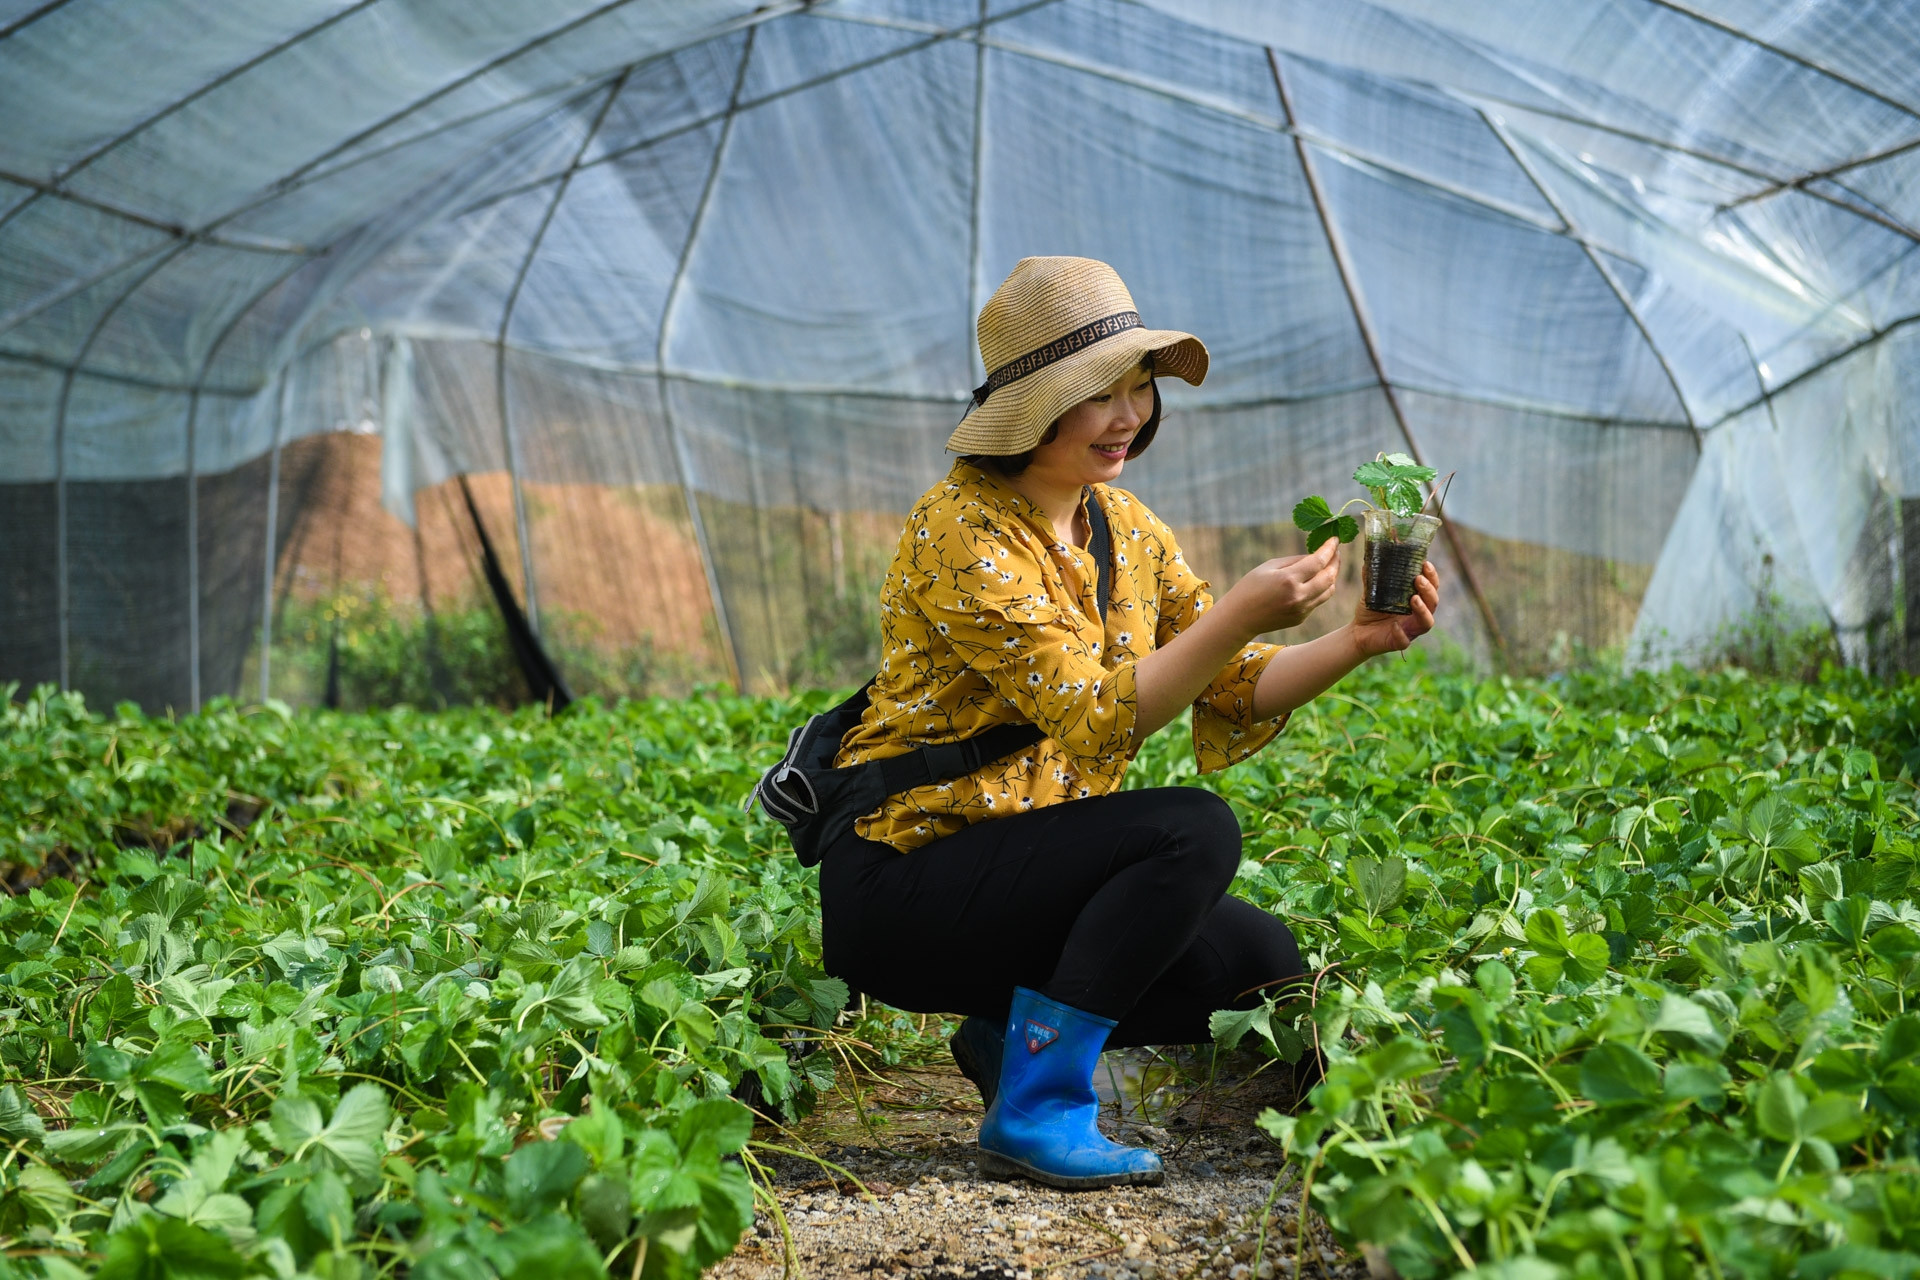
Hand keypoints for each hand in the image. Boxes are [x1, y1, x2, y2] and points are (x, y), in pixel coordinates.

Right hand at [1219, 538, 1340, 635]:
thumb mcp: (1269, 566)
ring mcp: (1301, 610)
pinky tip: (1316, 581)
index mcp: (1288, 579)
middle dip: (1336, 562)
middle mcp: (1298, 596)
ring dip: (1332, 576)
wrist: (1240, 618)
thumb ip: (1294, 560)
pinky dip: (1321, 588)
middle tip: (1336, 552)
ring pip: (1328, 591)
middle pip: (1329, 577)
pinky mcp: (1301, 618)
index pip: (1318, 561)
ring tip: (1329, 566)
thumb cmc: (1250, 587)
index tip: (1335, 539)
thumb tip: (1316, 556)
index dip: (1329, 549)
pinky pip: (1317, 601)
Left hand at [1350, 560, 1439, 657]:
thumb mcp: (1372, 592)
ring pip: (1426, 622)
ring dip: (1423, 610)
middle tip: (1419, 579)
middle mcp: (1418, 615)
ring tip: (1414, 598)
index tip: (1426, 563)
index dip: (1432, 576)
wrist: (1358, 632)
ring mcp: (1411, 630)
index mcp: (1416, 601)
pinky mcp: (1400, 643)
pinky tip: (1395, 625)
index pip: (1431, 588)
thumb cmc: (1371, 610)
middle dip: (1428, 590)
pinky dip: (1401, 632)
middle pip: (1433, 603)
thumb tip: (1369, 560)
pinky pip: (1405, 640)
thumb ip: (1373, 578)